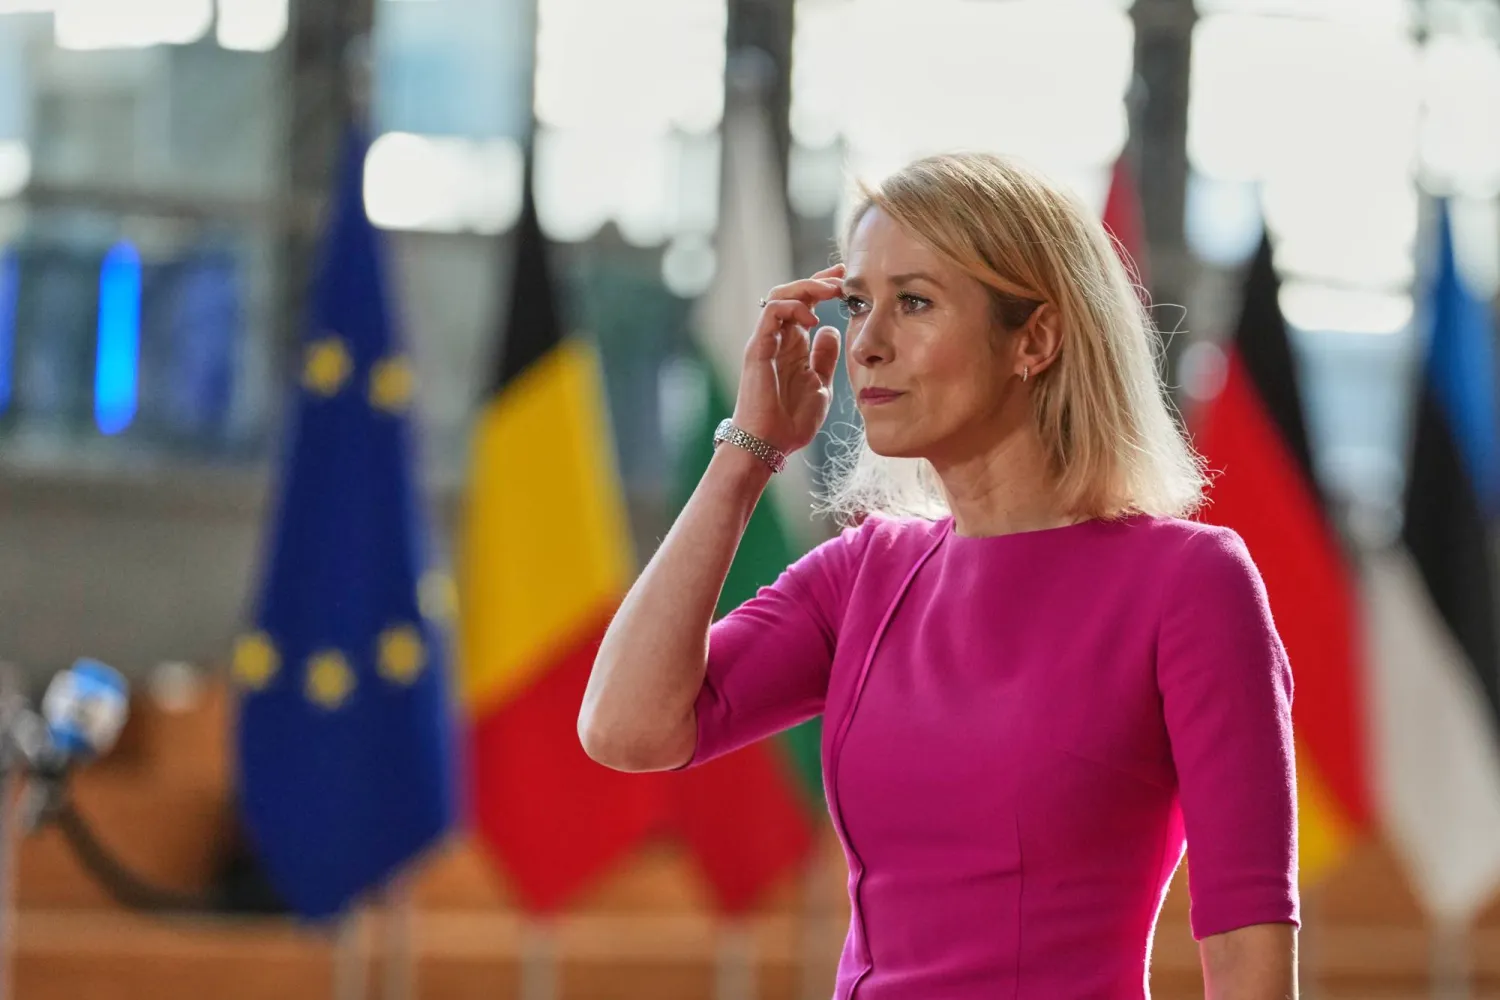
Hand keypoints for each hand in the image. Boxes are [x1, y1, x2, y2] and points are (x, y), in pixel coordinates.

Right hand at [733, 264, 844, 454]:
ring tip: (831, 291)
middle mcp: (778, 338)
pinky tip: (813, 318)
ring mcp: (766, 341)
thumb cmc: (791, 420)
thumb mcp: (819, 384)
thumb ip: (824, 357)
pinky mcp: (758, 347)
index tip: (849, 282)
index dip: (825, 288)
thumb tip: (830, 329)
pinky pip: (771, 313)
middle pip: (793, 293)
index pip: (807, 304)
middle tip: (844, 276)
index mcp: (793, 345)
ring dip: (807, 287)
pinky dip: (792, 308)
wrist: (770, 443)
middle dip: (819, 280)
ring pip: (780, 295)